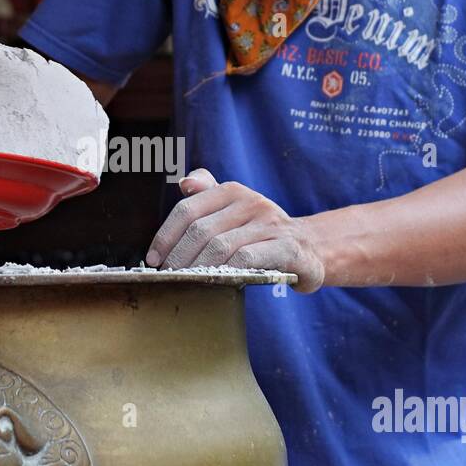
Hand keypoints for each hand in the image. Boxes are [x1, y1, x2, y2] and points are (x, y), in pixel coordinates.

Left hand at [145, 169, 324, 291]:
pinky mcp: (286, 247)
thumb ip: (207, 195)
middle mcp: (251, 202)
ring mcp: (270, 224)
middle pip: (201, 230)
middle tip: (169, 277)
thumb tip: (183, 182)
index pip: (188, 209)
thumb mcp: (234, 210)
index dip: (166, 235)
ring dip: (198, 268)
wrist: (311, 248)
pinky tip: (217, 282)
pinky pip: (247, 258)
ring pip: (220, 246)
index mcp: (232, 191)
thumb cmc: (261, 233)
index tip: (155, 259)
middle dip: (179, 257)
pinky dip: (227, 271)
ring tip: (187, 283)